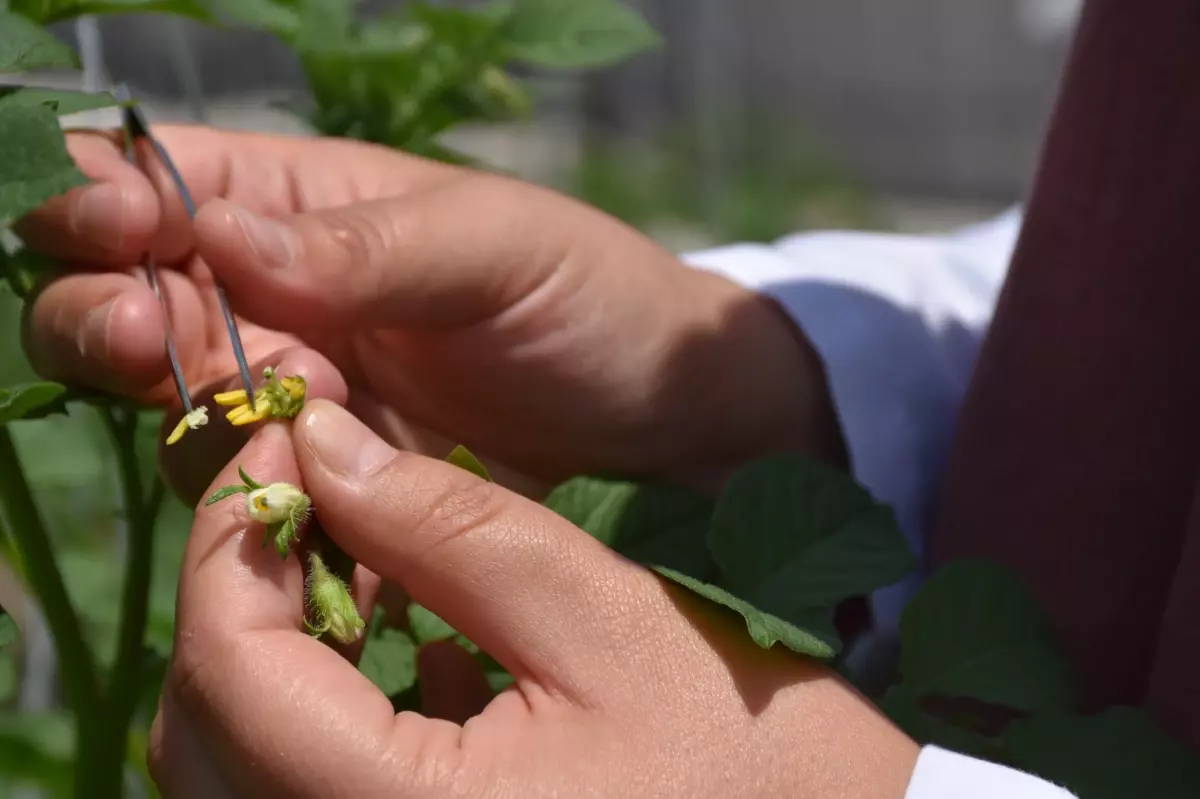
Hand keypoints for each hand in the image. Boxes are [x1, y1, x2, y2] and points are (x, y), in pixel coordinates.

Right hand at [17, 126, 842, 502]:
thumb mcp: (495, 247)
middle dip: (116, 323)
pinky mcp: (335, 489)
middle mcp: (282, 302)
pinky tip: (301, 511)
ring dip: (205, 420)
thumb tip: (219, 237)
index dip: (107, 205)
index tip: (121, 239)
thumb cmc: (595, 299)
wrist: (667, 422)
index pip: (156, 185)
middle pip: (129, 306)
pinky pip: (254, 505)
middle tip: (168, 346)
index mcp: (304, 207)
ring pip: (178, 414)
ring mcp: (301, 402)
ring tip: (308, 409)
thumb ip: (365, 245)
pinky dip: (255, 512)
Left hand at [148, 401, 913, 798]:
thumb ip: (451, 525)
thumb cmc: (750, 747)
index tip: (277, 439)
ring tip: (345, 554)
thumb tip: (317, 445)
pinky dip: (303, 708)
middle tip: (305, 490)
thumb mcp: (603, 614)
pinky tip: (388, 640)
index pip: (232, 675)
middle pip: (202, 733)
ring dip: (258, 650)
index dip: (231, 539)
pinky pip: (295, 796)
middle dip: (233, 594)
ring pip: (229, 771)